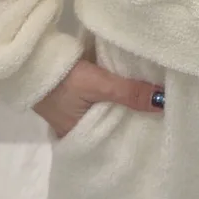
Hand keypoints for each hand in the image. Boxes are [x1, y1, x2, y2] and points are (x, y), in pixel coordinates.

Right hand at [32, 58, 164, 138]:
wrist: (33, 57)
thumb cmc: (62, 79)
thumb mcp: (98, 85)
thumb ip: (129, 93)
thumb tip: (163, 102)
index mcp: (80, 137)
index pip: (114, 142)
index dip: (135, 136)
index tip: (161, 131)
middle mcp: (78, 128)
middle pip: (114, 125)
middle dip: (135, 120)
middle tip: (165, 115)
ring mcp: (76, 110)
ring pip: (109, 110)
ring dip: (126, 105)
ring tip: (156, 102)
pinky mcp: (77, 92)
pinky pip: (103, 97)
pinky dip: (116, 93)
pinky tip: (134, 87)